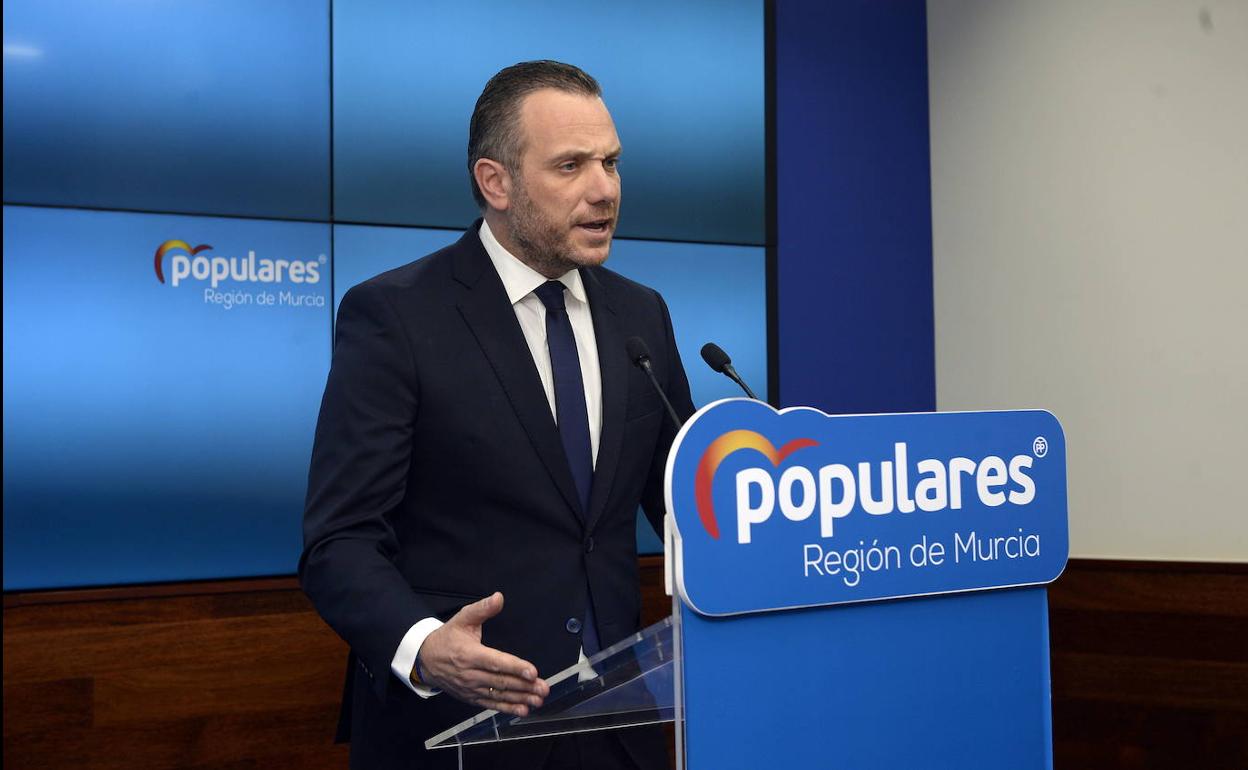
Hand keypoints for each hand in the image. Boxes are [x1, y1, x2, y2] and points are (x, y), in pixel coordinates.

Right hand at [417, 592, 548, 716]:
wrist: (425, 659)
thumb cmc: (447, 638)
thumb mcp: (462, 618)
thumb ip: (482, 609)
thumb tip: (499, 597)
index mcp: (469, 654)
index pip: (496, 662)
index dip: (515, 667)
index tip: (532, 672)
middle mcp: (470, 674)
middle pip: (501, 681)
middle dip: (524, 686)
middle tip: (543, 688)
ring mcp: (471, 688)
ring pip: (498, 695)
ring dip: (520, 699)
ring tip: (538, 700)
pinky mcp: (471, 697)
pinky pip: (491, 704)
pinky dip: (507, 708)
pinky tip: (522, 710)